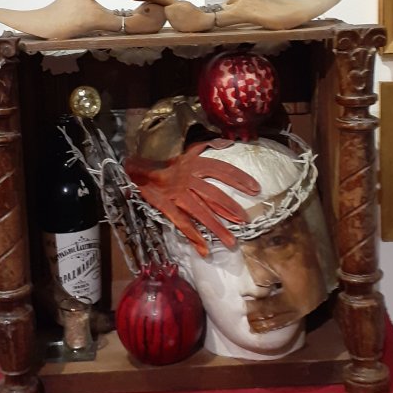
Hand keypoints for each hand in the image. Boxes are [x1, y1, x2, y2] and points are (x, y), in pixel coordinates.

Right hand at [125, 141, 260, 255]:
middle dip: (230, 208)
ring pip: (199, 212)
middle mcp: (186, 177)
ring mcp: (176, 193)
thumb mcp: (186, 152)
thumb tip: (228, 143)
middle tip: (246, 221)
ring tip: (231, 242)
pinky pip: (181, 223)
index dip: (239, 178)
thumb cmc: (166, 164)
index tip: (256, 189)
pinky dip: (193, 236)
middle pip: (212, 193)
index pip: (221, 169)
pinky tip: (204, 249)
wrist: (136, 171)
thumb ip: (206, 147)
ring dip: (216, 228)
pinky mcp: (165, 206)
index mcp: (193, 163)